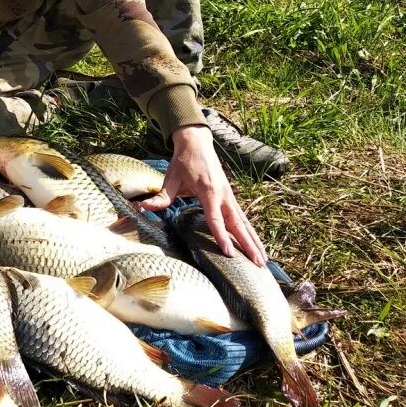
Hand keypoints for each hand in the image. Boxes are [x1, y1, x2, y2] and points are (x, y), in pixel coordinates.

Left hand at [139, 125, 267, 265]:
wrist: (196, 142)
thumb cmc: (183, 161)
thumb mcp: (170, 178)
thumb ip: (160, 197)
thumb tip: (142, 208)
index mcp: (208, 191)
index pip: (215, 218)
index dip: (221, 236)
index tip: (229, 253)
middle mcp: (223, 195)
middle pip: (238, 224)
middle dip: (248, 244)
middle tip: (258, 264)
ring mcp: (229, 196)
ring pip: (244, 222)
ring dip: (254, 241)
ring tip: (263, 261)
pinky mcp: (230, 196)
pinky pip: (242, 218)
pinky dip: (250, 232)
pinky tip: (255, 245)